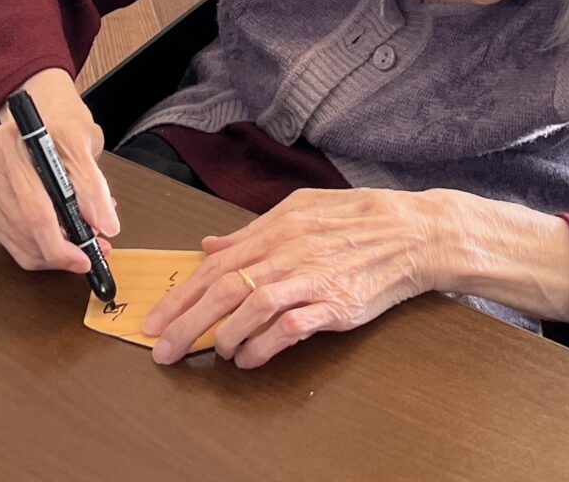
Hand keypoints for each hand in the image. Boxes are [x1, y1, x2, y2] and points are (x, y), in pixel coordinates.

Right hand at [0, 67, 120, 273]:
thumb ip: (93, 184)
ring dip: (51, 253)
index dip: (61, 240)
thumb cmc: (63, 127)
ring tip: (80, 248)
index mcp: (11, 140)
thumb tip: (104, 225)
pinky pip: (9, 241)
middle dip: (61, 250)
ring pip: (16, 240)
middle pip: (23, 226)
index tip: (87, 255)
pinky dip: (37, 249)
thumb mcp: (85, 143)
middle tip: (90, 256)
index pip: (34, 205)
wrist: (41, 114)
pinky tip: (59, 242)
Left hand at [143, 187, 445, 368]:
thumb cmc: (358, 218)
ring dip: (224, 335)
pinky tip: (249, 359)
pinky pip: (291, 327)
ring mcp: (313, 277)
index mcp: (278, 227)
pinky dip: (264, 346)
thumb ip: (252, 231)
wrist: (412, 232)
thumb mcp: (301, 209)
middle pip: (225, 288)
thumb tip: (210, 246)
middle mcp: (290, 250)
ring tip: (211, 352)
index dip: (182, 294)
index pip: (216, 264)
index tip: (156, 319)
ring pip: (253, 306)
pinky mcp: (336, 303)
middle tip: (162, 350)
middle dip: (187, 321)